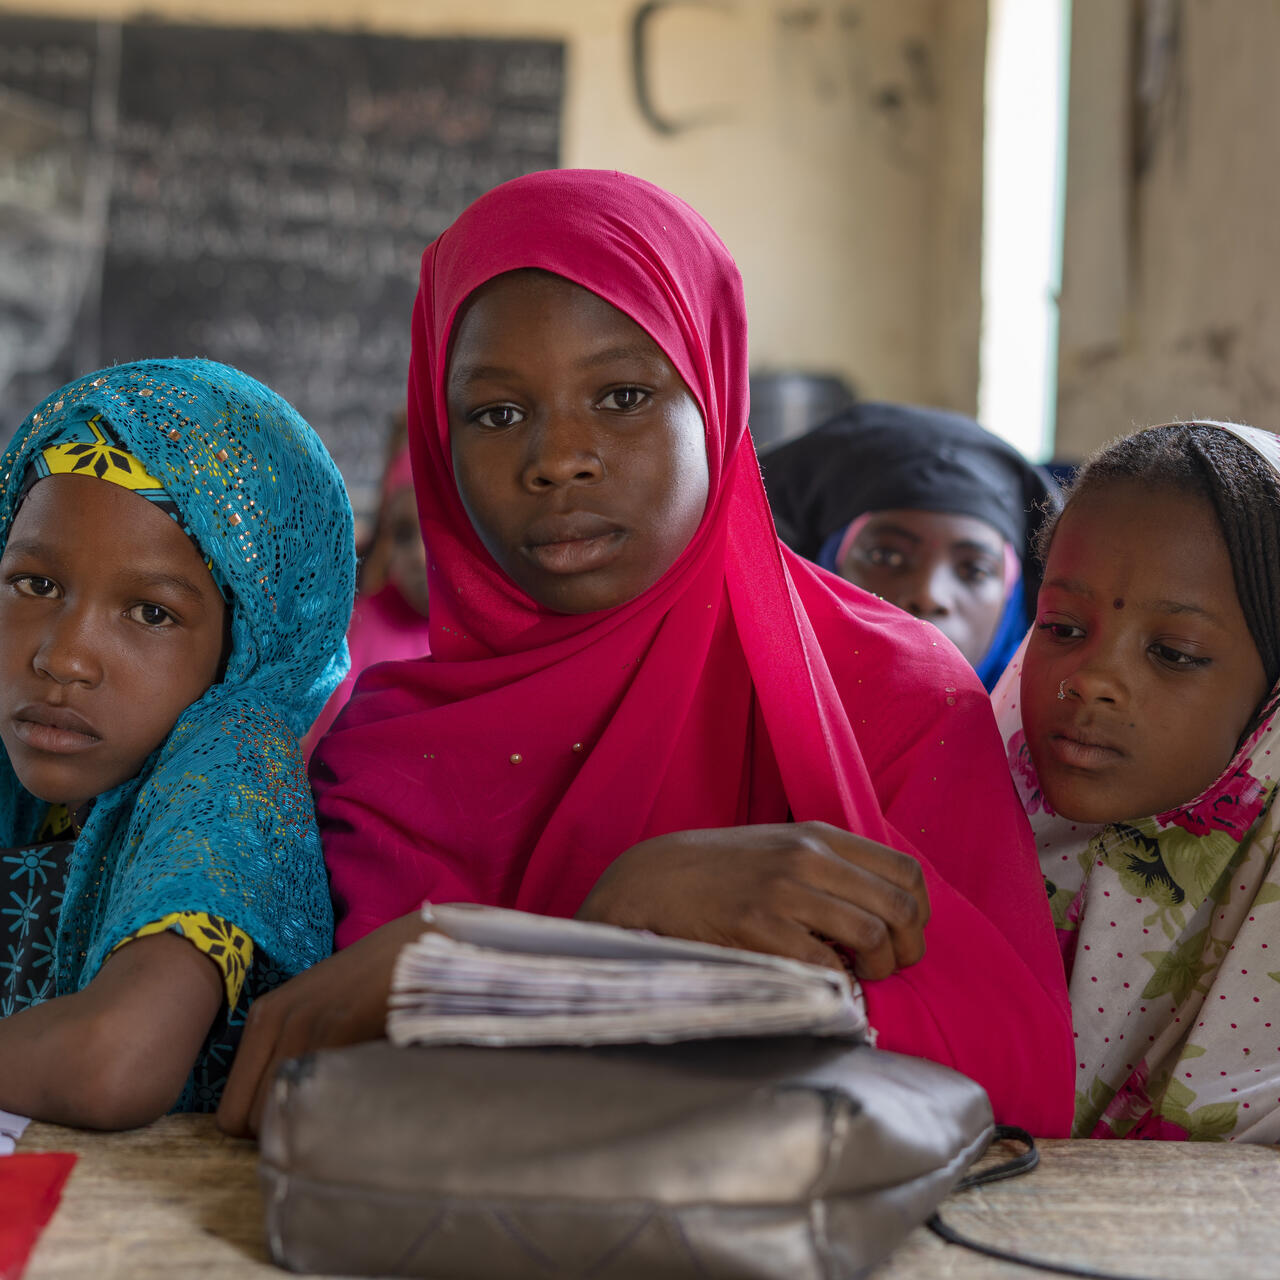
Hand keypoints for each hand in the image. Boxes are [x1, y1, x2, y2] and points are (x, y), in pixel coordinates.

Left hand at [216, 910, 427, 1137]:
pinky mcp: (342, 1024)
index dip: (262, 1129)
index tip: (299, 1121)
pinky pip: (317, 1092)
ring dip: (306, 1124)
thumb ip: (290, 1051)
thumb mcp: (314, 1013)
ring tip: (338, 1110)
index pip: (230, 1112)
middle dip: (280, 1132)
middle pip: (245, 1120)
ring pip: (276, 1112)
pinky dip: (334, 1108)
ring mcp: (306, 1022)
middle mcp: (274, 1020)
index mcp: (263, 1018)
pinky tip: (359, 1094)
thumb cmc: (368, 985)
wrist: (412, 948)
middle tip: (319, 1122)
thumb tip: (280, 1116)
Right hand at [577, 821, 928, 978]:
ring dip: (878, 969)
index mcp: (820, 836)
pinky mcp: (759, 926)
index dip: (920, 914)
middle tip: (884, 967)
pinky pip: (826, 965)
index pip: (907, 872)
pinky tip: (826, 985)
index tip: (903, 937)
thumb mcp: (781, 846)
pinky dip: (838, 984)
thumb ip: (831, 866)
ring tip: (857, 975)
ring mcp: (784, 891)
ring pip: (873, 936)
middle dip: (907, 950)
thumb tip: (885, 909)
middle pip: (900, 909)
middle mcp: (809, 857)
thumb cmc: (723, 870)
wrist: (655, 878)